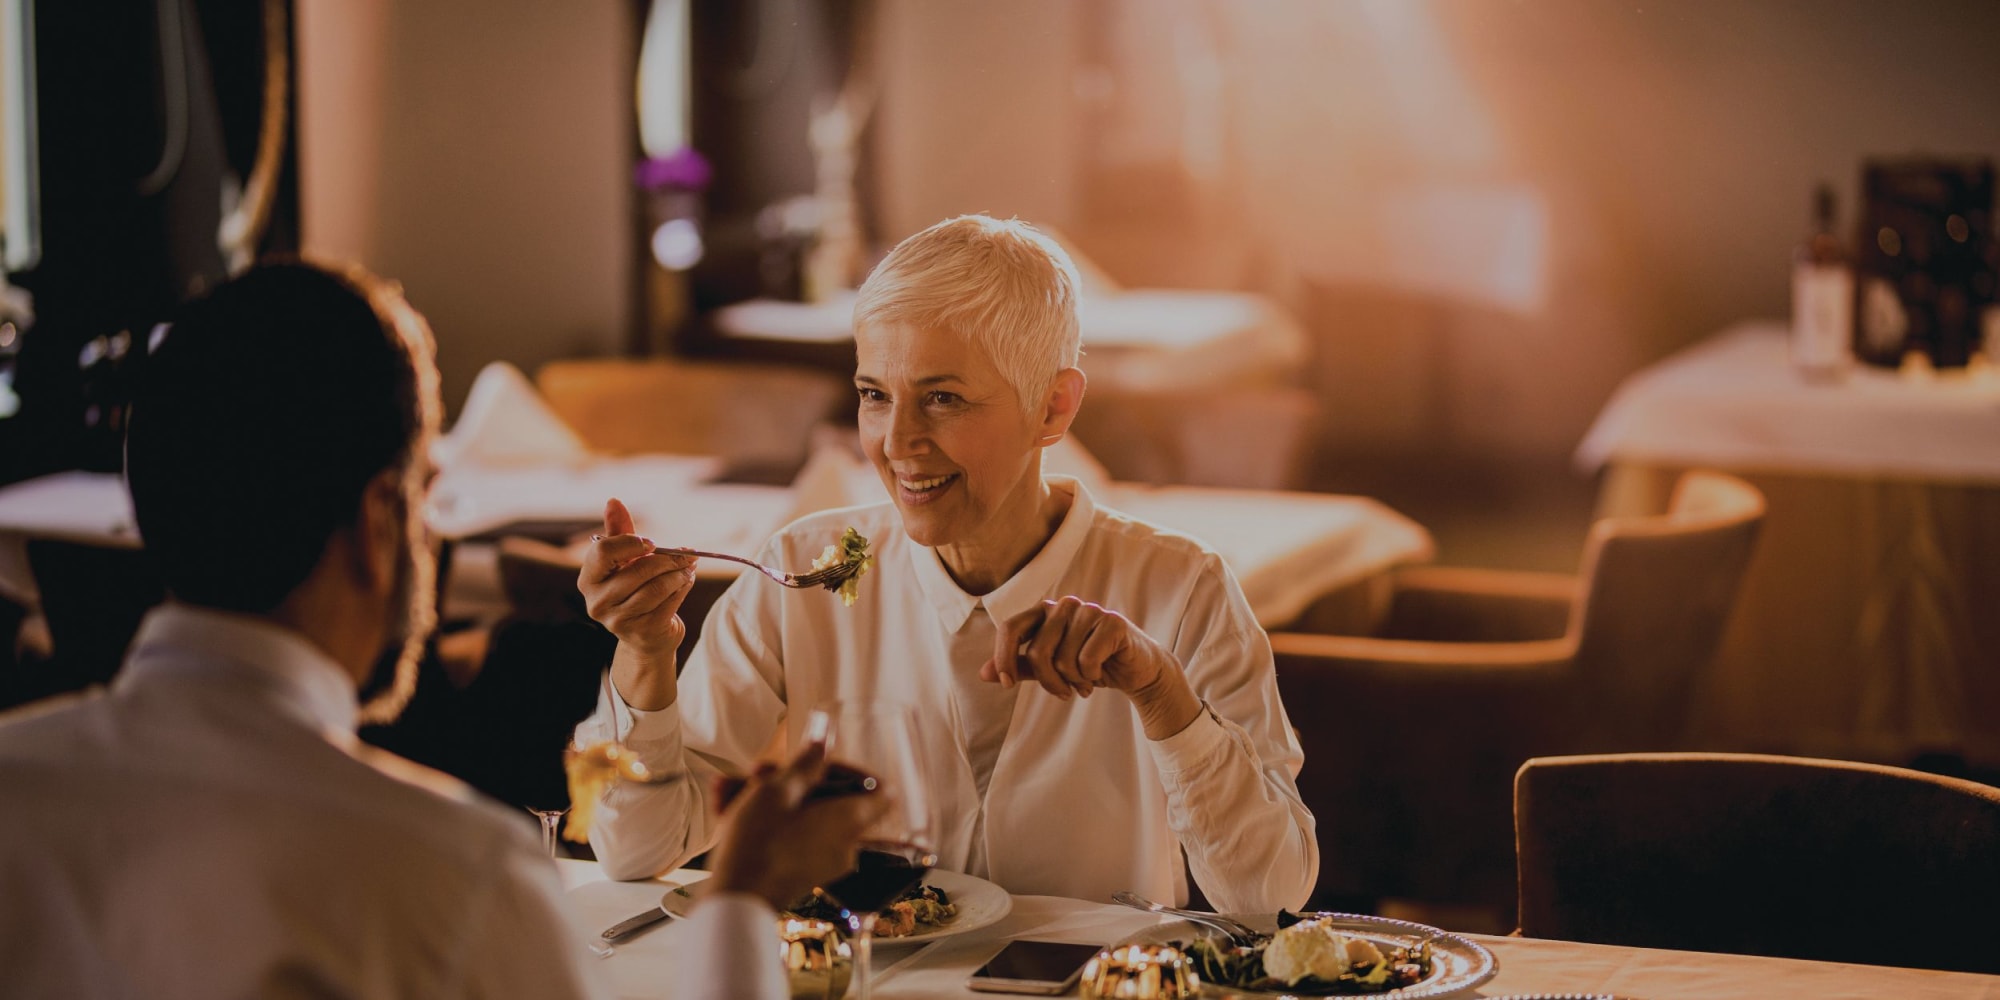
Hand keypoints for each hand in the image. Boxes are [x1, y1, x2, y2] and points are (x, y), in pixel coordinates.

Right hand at [581, 498, 695, 708]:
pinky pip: (670, 601)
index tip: (651, 543)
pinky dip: (683, 587)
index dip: (630, 543)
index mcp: (588, 579)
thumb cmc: (633, 589)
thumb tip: (613, 500)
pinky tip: (686, 581)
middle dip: (668, 559)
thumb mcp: (624, 560)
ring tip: (688, 568)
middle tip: (687, 554)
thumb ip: (619, 531)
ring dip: (679, 573)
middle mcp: (597, 602)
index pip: (603, 551)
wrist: (646, 637)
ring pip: (657, 586)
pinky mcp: (643, 631)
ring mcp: (619, 620)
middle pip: (638, 570)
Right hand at [705, 741, 889, 909]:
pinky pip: (789, 838)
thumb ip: (806, 763)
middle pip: (829, 799)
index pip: (880, 790)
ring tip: (727, 788)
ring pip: (801, 816)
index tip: (820, 763)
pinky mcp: (799, 875)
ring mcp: (822, 862)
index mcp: (850, 819)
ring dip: (767, 798)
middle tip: (758, 773)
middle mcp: (844, 843)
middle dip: (791, 780)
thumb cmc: (758, 843)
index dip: (852, 770)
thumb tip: (823, 744)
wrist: (735, 902)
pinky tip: (725, 809)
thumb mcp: (778, 790)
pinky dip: (765, 822)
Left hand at [980, 596, 1202, 739]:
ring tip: (1085, 683)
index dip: (1003, 657)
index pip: (1010, 628)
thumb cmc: (1091, 666)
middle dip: (1049, 682)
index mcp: (1045, 612)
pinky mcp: (1112, 622)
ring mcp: (1090, 610)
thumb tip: (983, 673)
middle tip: (1064, 693)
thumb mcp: (1051, 669)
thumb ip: (1019, 667)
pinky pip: (1086, 660)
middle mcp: (1065, 605)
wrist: (1136, 671)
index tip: (1006, 684)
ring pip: (1063, 660)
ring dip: (1073, 683)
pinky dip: (1091, 677)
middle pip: (1038, 652)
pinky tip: (1101, 674)